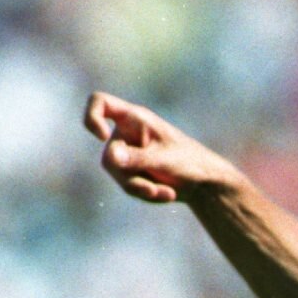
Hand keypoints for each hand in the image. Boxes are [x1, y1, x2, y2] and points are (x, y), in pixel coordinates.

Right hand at [83, 91, 240, 204]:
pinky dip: (147, 194)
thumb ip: (138, 158)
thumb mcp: (164, 160)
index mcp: (135, 118)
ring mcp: (126, 153)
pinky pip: (127, 186)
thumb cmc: (189, 162)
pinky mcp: (130, 171)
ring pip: (117, 175)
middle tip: (153, 189)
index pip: (101, 102)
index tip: (102, 136)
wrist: (204, 182)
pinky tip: (168, 195)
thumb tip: (111, 158)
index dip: (92, 115)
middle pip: (109, 155)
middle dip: (130, 176)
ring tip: (168, 193)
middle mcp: (127, 133)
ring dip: (141, 189)